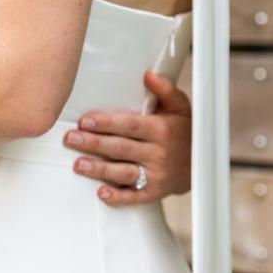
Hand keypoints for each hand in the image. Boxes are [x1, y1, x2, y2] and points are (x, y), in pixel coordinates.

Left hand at [64, 72, 191, 206]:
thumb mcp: (180, 107)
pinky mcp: (153, 192)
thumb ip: (165, 90)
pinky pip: (134, 197)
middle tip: (70, 139)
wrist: (202, 164)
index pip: (129, 126)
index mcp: (161, 130)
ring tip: (78, 164)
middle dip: (93, 144)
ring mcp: (156, 175)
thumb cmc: (184, 131)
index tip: (84, 121)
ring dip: (99, 170)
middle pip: (120, 148)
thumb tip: (148, 75)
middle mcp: (158, 153)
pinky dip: (118, 198)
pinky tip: (101, 193)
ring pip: (123, 172)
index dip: (106, 124)